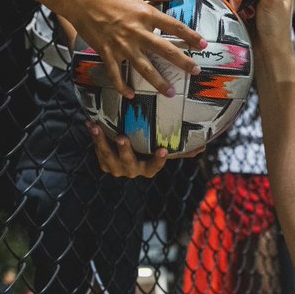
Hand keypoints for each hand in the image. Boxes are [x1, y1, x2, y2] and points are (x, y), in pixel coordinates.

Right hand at [67, 0, 205, 98]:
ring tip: (171, 93)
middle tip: (196, 71)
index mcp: (145, 13)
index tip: (203, 44)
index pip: (174, 26)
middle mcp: (136, 31)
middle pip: (164, 50)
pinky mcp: (107, 52)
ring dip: (158, 82)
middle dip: (182, 62)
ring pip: (144, 68)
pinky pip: (116, 74)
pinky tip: (131, 95)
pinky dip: (122, 86)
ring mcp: (121, 45)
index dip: (190, 36)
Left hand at [88, 122, 204, 178]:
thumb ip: (181, 150)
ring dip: (101, 142)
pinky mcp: (104, 162)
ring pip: (108, 156)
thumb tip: (204, 148)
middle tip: (122, 137)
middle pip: (128, 163)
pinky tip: (91, 123)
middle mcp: (132, 170)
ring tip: (96, 127)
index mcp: (147, 168)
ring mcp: (116, 167)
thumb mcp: (162, 150)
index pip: (154, 167)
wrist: (123, 156)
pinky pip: (98, 150)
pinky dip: (94, 137)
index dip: (158, 160)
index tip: (163, 149)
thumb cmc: (149, 151)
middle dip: (125, 151)